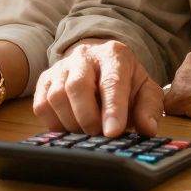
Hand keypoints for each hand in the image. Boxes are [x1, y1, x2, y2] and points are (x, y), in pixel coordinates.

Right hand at [33, 39, 163, 137]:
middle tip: (99, 136)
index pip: (111, 82)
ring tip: (87, 132)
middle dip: (88, 117)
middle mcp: (84, 56)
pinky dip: (54, 123)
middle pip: (77, 86)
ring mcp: (61, 67)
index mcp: (114, 55)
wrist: (100, 64)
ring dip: (71, 123)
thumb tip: (147, 129)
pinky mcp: (45, 80)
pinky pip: (41, 105)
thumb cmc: (124, 81)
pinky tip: (70, 128)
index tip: (113, 133)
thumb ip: (149, 108)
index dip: (112, 109)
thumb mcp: (145, 90)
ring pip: (56, 97)